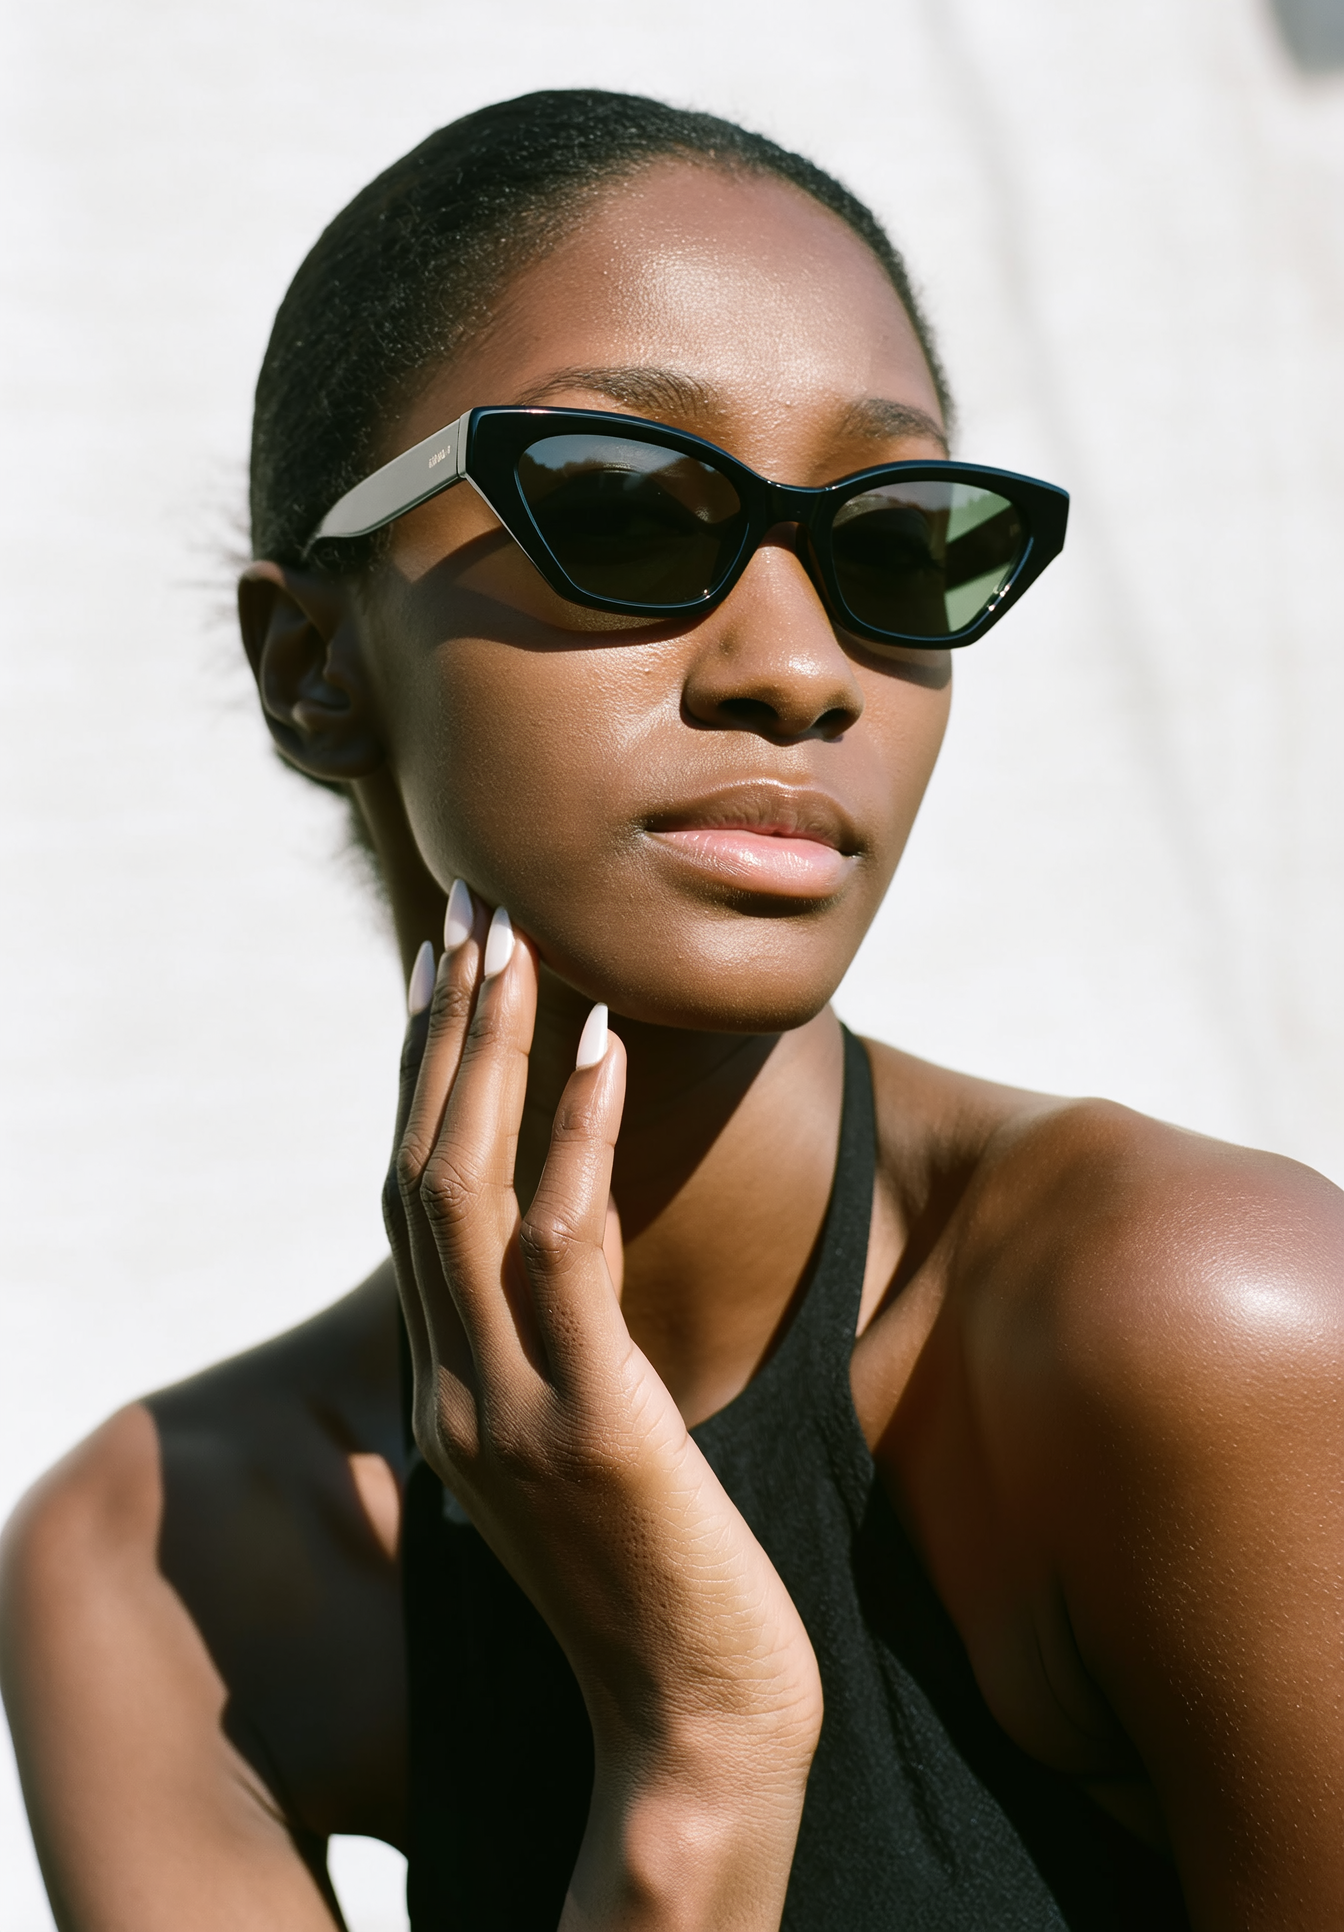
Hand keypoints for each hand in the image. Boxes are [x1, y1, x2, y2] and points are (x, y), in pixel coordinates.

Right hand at [384, 885, 821, 1927]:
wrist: (688, 1736)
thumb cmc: (654, 1589)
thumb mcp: (575, 1456)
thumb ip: (547, 1364)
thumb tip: (562, 1276)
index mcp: (449, 1386)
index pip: (414, 1199)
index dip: (424, 1079)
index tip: (446, 975)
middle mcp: (453, 1386)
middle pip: (419, 1168)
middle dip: (443, 1031)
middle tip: (469, 910)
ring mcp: (506, 1408)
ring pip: (465, 1190)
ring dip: (488, 1054)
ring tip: (516, 941)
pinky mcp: (587, 1429)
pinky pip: (564, 1252)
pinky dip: (576, 1139)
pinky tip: (605, 1048)